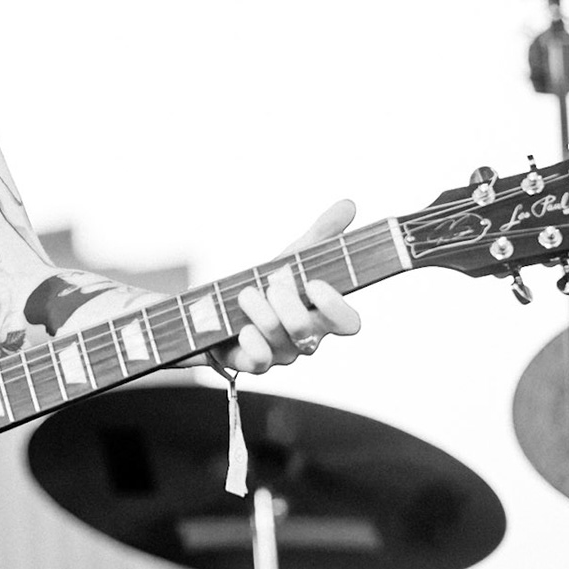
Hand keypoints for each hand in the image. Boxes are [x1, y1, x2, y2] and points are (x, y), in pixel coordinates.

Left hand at [209, 200, 363, 374]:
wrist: (220, 306)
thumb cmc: (265, 284)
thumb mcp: (292, 256)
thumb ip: (321, 234)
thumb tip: (348, 204)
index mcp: (320, 315)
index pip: (348, 323)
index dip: (335, 307)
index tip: (313, 283)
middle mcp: (304, 340)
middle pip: (308, 332)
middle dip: (286, 304)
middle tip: (270, 284)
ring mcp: (279, 355)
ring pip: (280, 341)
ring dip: (259, 310)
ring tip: (245, 293)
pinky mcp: (251, 364)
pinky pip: (257, 361)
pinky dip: (249, 340)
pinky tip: (241, 328)